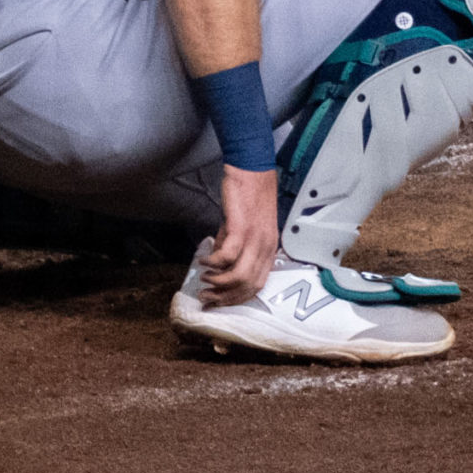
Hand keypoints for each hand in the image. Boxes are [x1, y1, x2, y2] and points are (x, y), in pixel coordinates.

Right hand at [201, 165, 280, 305]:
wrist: (252, 170)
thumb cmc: (249, 197)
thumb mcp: (247, 228)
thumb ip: (236, 248)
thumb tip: (218, 266)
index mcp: (269, 249)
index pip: (257, 285)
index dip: (236, 299)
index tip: (217, 303)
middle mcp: (266, 246)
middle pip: (247, 285)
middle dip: (224, 297)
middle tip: (205, 297)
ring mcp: (256, 237)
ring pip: (239, 275)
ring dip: (217, 284)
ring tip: (203, 280)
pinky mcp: (242, 227)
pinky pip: (227, 256)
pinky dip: (213, 263)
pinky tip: (203, 261)